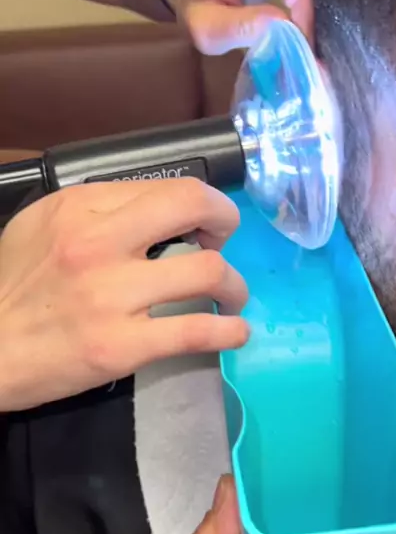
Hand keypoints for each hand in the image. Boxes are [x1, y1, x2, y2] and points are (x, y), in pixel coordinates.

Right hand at [0, 179, 248, 410]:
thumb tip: (158, 211)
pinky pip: (195, 332)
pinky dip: (228, 331)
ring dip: (234, 285)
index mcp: (81, 208)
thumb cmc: (16, 286)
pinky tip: (236, 332)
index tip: (205, 225)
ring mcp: (112, 296)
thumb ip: (98, 211)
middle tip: (224, 246)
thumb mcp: (43, 225)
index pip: (169, 186)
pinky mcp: (121, 346)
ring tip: (232, 298)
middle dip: (226, 222)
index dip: (203, 203)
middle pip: (194, 207)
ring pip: (207, 271)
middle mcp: (98, 243)